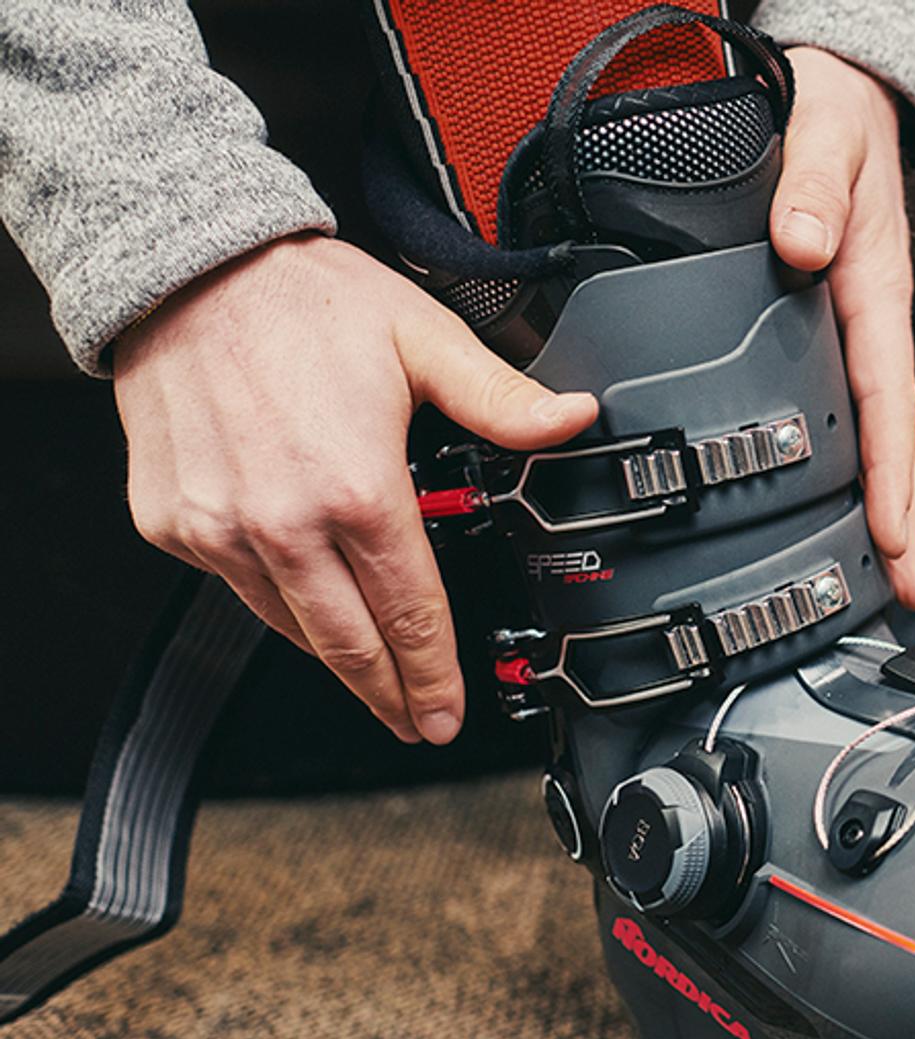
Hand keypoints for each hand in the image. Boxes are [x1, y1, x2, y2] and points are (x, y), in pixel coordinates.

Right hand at [113, 235, 598, 744]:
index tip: (447, 710)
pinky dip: (274, 604)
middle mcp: (280, 522)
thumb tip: (572, 418)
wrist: (186, 270)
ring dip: (335, 660)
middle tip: (417, 722)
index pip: (409, 611)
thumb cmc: (301, 300)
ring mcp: (217, 529)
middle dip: (391, 694)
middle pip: (348, 644)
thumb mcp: (424, 341)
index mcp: (354, 489)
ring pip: (288, 627)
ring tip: (371, 681)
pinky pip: (233, 588)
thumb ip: (500, 399)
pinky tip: (304, 607)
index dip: (433, 672)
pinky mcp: (171, 523)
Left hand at [770, 47, 914, 608]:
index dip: (892, 474)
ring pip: (874, 432)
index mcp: (873, 290)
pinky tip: (841, 507)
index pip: (887, 400)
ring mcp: (856, 332)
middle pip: (894, 439)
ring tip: (887, 577)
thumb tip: (799, 245)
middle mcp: (871, 322)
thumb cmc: (832, 116)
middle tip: (910, 592)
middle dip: (906, 519)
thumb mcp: (822, 133)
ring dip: (884, 504)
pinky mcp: (834, 331)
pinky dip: (854, 464)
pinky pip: (849, 407)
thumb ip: (808, 183)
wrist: (842, 97)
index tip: (895, 538)